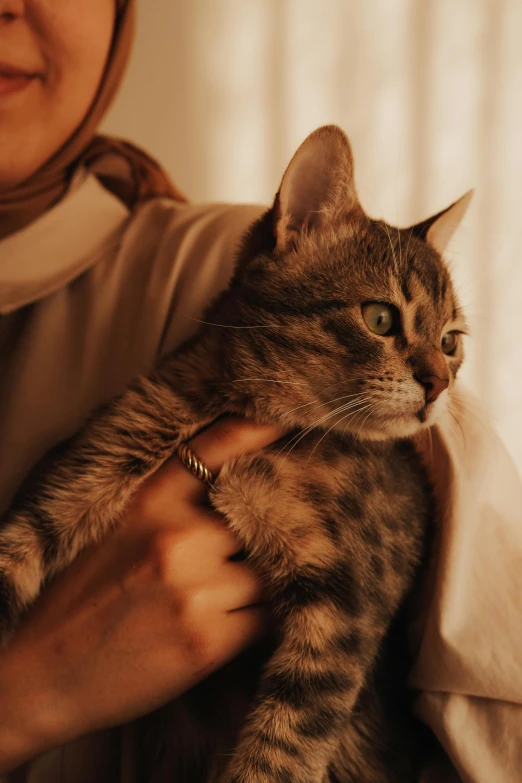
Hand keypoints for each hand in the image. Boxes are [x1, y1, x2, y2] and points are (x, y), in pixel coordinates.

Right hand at [0, 417, 280, 772]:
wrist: (42, 674)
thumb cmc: (81, 600)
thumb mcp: (119, 531)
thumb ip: (173, 507)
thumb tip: (237, 498)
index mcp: (151, 503)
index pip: (214, 449)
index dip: (255, 429)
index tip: (284, 420)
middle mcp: (178, 537)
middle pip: (257, 523)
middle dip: (257, 539)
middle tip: (243, 557)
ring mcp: (195, 588)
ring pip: (267, 574)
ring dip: (255, 589)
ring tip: (216, 604)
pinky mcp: (208, 641)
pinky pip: (267, 617)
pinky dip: (258, 622)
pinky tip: (225, 629)